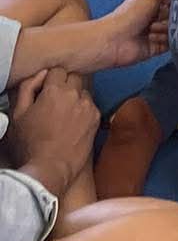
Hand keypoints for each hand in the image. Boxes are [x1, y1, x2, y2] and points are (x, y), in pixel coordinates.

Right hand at [7, 68, 99, 194]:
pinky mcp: (96, 119)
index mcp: (55, 90)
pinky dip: (83, 111)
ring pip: (83, 92)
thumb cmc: (30, 145)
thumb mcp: (18, 114)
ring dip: (75, 98)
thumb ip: (27, 87)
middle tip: (54, 104)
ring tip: (63, 116)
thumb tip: (41, 74)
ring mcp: (88, 106)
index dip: (51, 81)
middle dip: (65, 86)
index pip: (58, 71)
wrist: (49, 169)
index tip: (46, 92)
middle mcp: (75, 94)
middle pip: (74, 78)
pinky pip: (91, 106)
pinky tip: (72, 125)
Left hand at [91, 0, 174, 68]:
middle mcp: (155, 17)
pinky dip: (165, 41)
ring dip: (166, 29)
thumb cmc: (126, 16)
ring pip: (175, 29)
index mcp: (153, 2)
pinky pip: (170, 44)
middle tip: (163, 15)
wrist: (113, 41)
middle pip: (177, 15)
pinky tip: (153, 37)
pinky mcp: (156, 47)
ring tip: (152, 28)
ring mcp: (155, 32)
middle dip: (173, 16)